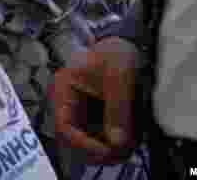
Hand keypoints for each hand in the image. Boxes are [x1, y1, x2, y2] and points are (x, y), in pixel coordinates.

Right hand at [48, 37, 140, 163]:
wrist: (130, 45)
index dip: (84, 144)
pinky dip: (118, 143)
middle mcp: (69, 104)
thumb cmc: (118, 53)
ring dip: (111, 149)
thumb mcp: (119, 76)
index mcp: (64, 89)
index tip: (109, 150)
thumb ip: (118, 108)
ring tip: (132, 143)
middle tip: (123, 151)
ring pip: (91, 144)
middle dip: (100, 150)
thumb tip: (117, 142)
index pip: (64, 127)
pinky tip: (132, 137)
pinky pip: (104, 139)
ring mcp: (83, 112)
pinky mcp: (97, 118)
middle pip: (76, 141)